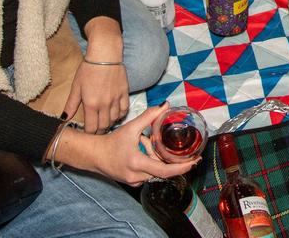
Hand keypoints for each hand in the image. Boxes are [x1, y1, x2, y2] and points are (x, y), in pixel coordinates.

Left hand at [65, 16, 128, 131]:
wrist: (105, 55)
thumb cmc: (88, 70)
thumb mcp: (76, 87)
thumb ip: (71, 105)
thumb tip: (63, 118)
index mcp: (91, 104)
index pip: (91, 128)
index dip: (89, 133)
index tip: (87, 133)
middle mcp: (104, 104)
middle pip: (104, 126)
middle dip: (99, 131)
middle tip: (96, 130)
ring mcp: (116, 99)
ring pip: (115, 119)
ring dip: (110, 123)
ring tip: (105, 122)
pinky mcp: (125, 93)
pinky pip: (125, 109)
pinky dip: (121, 115)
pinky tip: (116, 114)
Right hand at [65, 103, 199, 185]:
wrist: (93, 155)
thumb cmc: (111, 142)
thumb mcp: (131, 128)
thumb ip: (149, 116)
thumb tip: (165, 105)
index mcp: (137, 164)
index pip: (165, 171)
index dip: (182, 168)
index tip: (195, 162)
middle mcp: (137, 177)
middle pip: (161, 169)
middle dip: (164, 156)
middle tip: (163, 143)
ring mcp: (134, 182)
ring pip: (155, 171)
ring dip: (156, 158)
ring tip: (143, 144)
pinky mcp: (132, 182)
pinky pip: (148, 174)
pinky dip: (150, 163)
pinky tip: (141, 151)